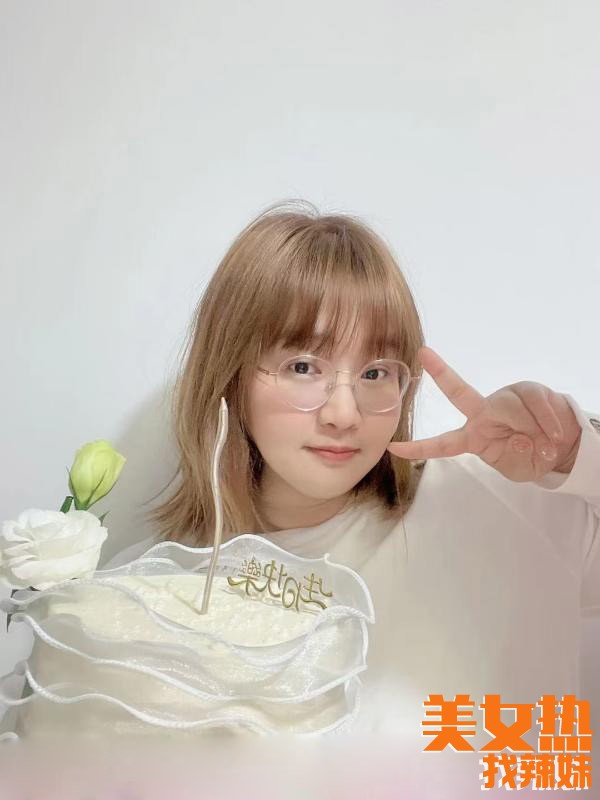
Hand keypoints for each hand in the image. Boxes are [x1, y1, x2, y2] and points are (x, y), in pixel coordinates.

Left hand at [387, 346, 581, 482]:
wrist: (563, 447)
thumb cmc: (533, 457)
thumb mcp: (520, 469)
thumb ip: (514, 457)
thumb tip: (520, 437)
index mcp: (474, 437)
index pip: (442, 444)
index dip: (419, 447)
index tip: (394, 447)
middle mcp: (483, 413)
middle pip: (459, 392)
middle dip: (440, 372)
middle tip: (423, 353)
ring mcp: (503, 398)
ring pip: (509, 407)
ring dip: (533, 428)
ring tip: (547, 442)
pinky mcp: (526, 389)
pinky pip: (534, 402)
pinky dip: (548, 420)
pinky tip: (556, 432)